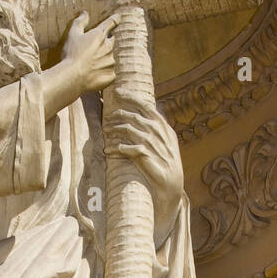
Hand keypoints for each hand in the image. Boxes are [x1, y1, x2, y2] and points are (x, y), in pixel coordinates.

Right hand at [62, 11, 117, 91]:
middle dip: (105, 44)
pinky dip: (103, 73)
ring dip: (103, 59)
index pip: (111, 23)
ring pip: (110, 58)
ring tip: (90, 66)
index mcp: (100, 35)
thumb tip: (85, 13)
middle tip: (93, 50)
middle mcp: (109, 47)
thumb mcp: (73, 34)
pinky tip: (93, 75)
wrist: (73, 77)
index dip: (115, 19)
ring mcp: (111, 62)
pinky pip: (109, 73)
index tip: (119, 17)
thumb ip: (80, 22)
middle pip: (111, 42)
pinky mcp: (111, 75)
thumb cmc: (71, 54)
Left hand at [106, 94, 184, 242]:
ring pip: (130, 129)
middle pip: (136, 116)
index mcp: (164, 127)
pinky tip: (108, 151)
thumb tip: (143, 113)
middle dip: (120, 112)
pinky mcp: (146, 157)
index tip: (119, 92)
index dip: (132, 98)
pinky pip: (127, 149)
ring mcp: (153, 145)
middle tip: (107, 114)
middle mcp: (159, 133)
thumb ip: (154, 128)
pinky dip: (116, 149)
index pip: (147, 107)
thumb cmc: (164, 163)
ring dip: (115, 129)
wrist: (171, 185)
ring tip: (105, 131)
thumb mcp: (163, 143)